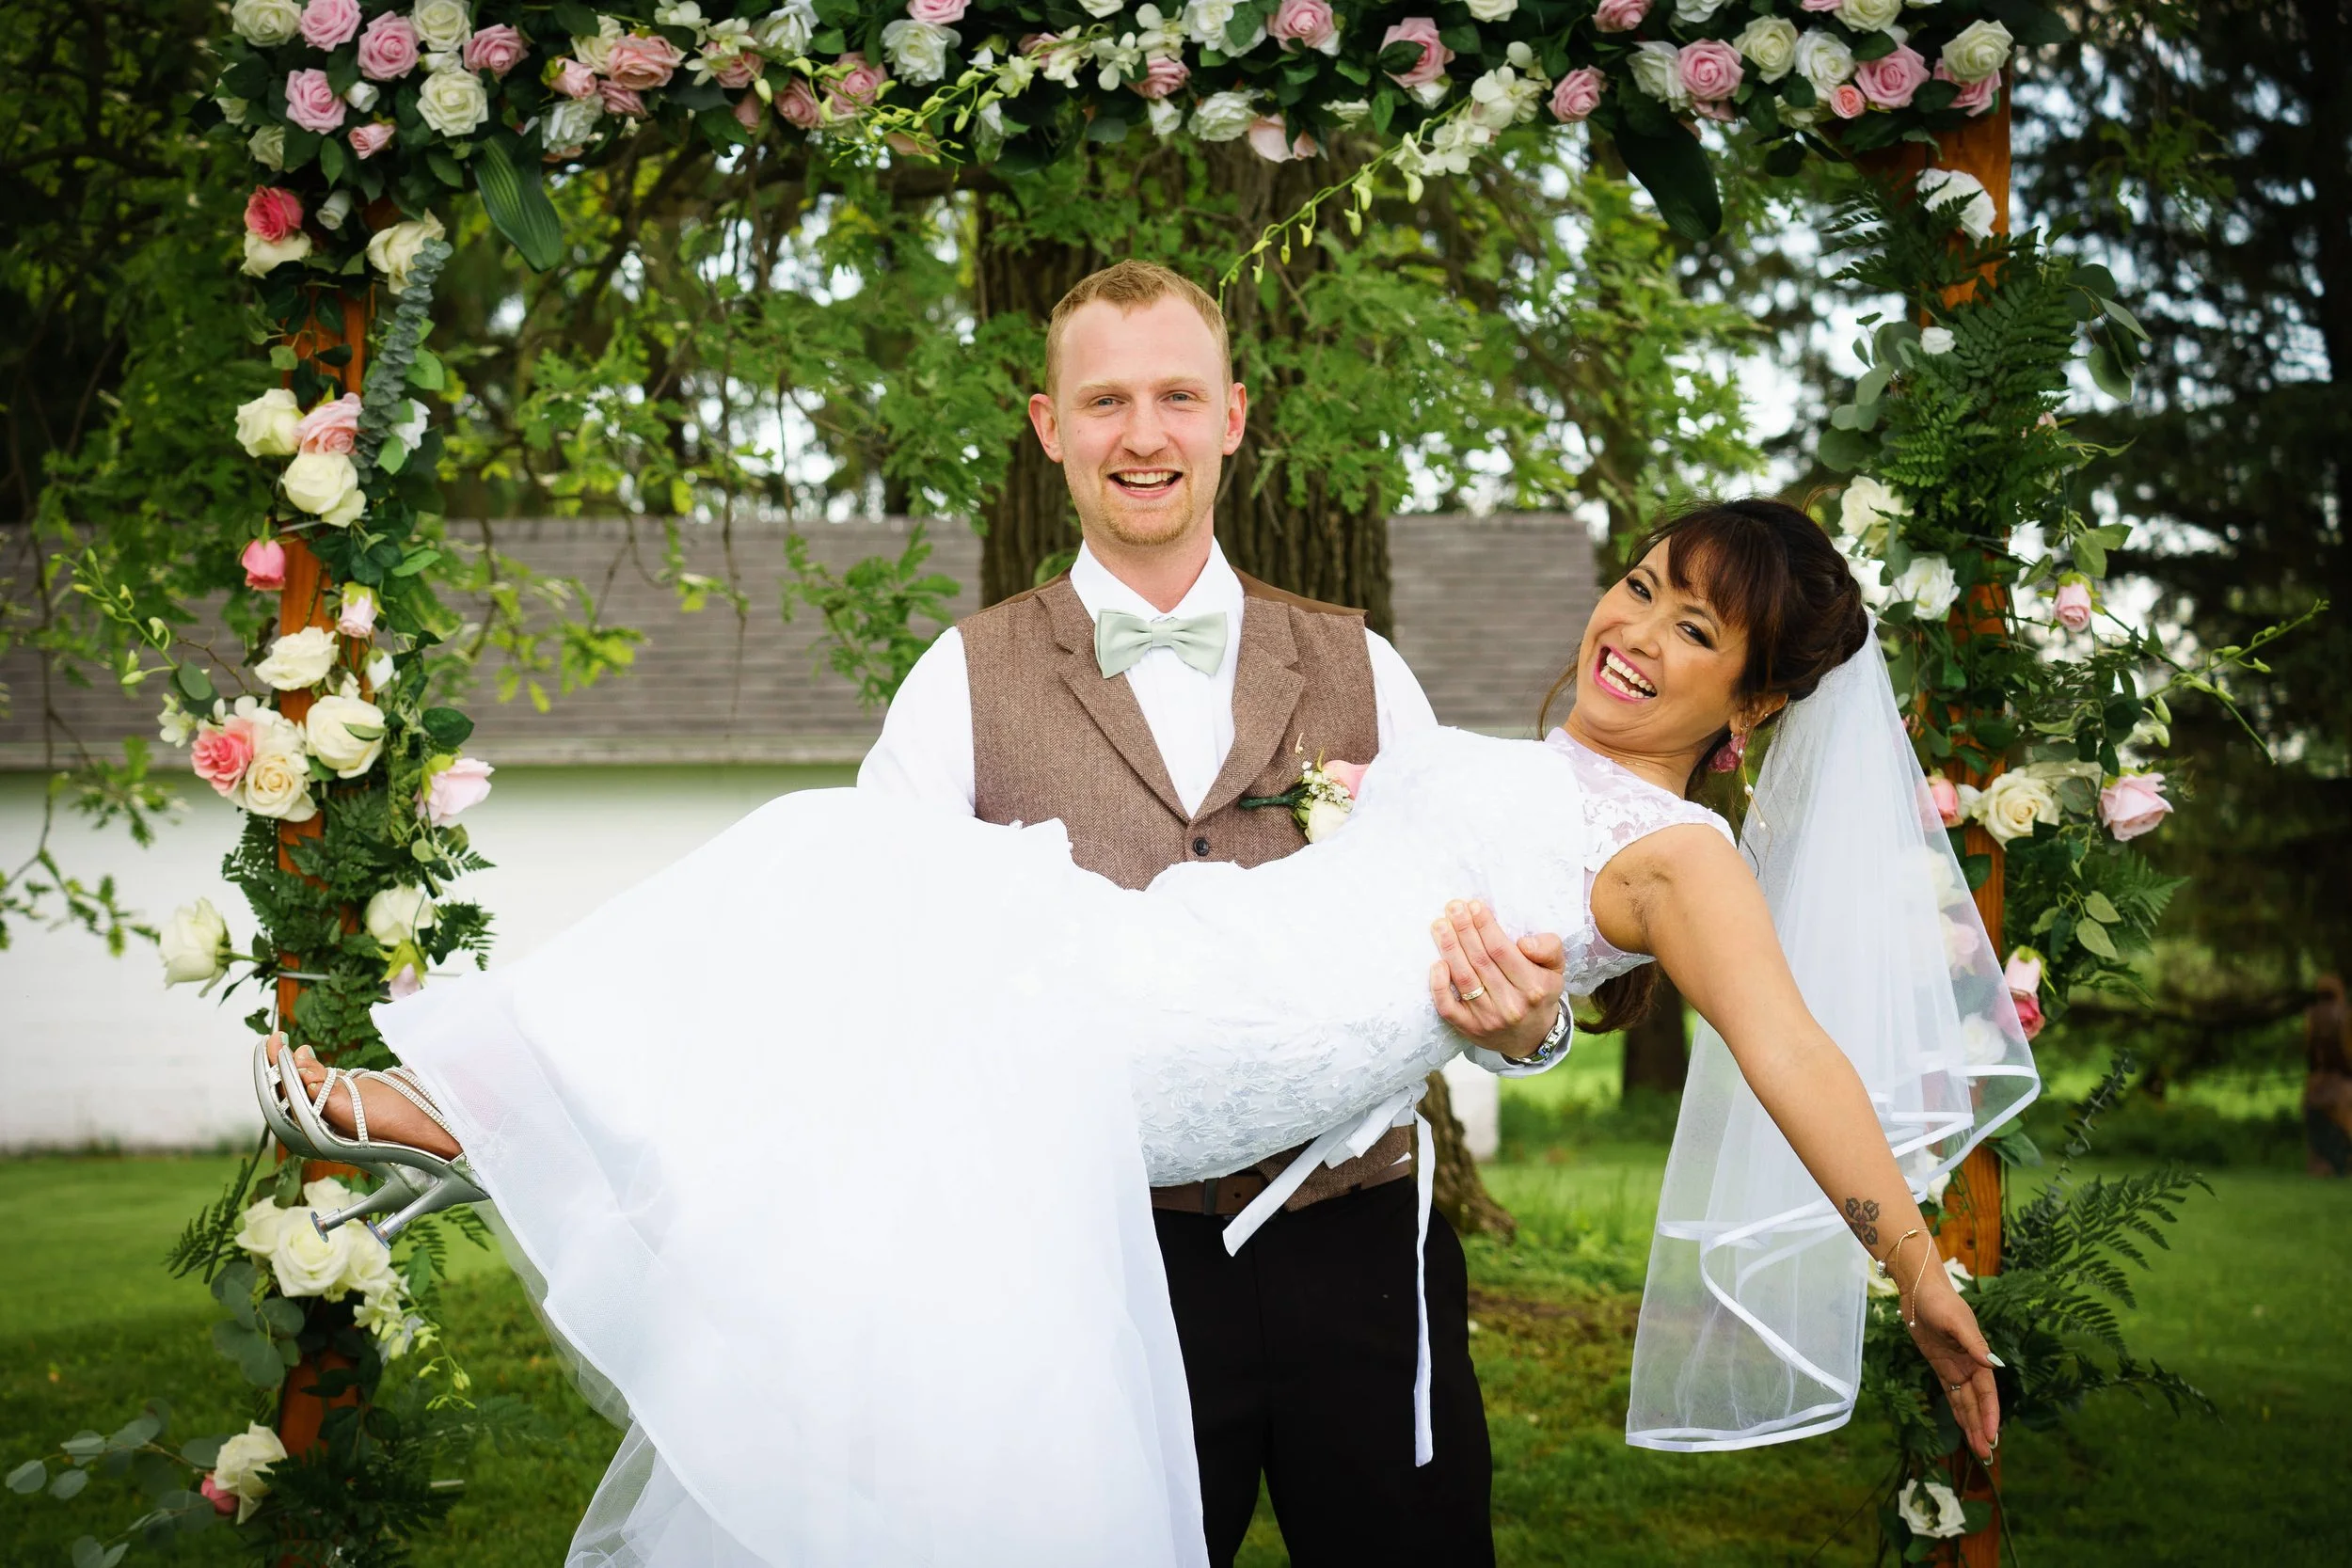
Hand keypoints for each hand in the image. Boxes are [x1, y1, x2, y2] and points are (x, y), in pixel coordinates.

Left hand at [1429, 899, 1566, 1060]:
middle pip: (1480, 960)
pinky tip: (1437, 963)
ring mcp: (1487, 1018)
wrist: (1533, 1037)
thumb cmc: (1540, 993)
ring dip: (1449, 948)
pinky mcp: (1469, 1028)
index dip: (1485, 926)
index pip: (1502, 951)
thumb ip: (1548, 948)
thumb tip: (1524, 942)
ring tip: (1440, 925)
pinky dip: (1439, 985)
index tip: (1474, 905)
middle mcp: (1510, 1004)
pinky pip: (1448, 1007)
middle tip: (1453, 908)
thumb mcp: (1556, 969)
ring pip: (1463, 978)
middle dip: (1464, 930)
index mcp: (1533, 987)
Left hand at [1906, 1273, 2001, 1459]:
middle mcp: (1970, 1365)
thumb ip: (1975, 1344)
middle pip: (1978, 1403)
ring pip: (1965, 1402)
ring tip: (1978, 1449)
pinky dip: (1958, 1410)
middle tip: (1986, 1454)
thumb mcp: (1956, 1322)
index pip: (1987, 1392)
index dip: (1989, 1415)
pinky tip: (1963, 1426)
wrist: (1919, 1290)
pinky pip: (1951, 1393)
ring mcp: (1955, 1367)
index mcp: (1978, 1356)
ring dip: (1971, 1424)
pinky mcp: (1940, 1366)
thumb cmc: (1940, 1302)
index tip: (1991, 1436)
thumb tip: (1994, 1366)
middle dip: (1981, 1427)